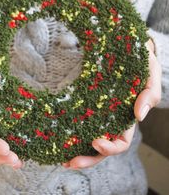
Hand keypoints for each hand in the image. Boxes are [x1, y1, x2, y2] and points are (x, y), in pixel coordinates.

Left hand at [62, 38, 161, 168]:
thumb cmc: (142, 64)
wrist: (130, 49)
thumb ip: (150, 94)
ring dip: (76, 151)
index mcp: (126, 118)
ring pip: (88, 138)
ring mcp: (98, 112)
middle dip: (88, 158)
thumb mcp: (151, 76)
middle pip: (101, 147)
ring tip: (62, 158)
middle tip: (70, 162)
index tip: (95, 142)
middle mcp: (111, 119)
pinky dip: (70, 131)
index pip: (121, 142)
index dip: (110, 147)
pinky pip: (79, 120)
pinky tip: (58, 136)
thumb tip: (139, 116)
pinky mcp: (87, 102)